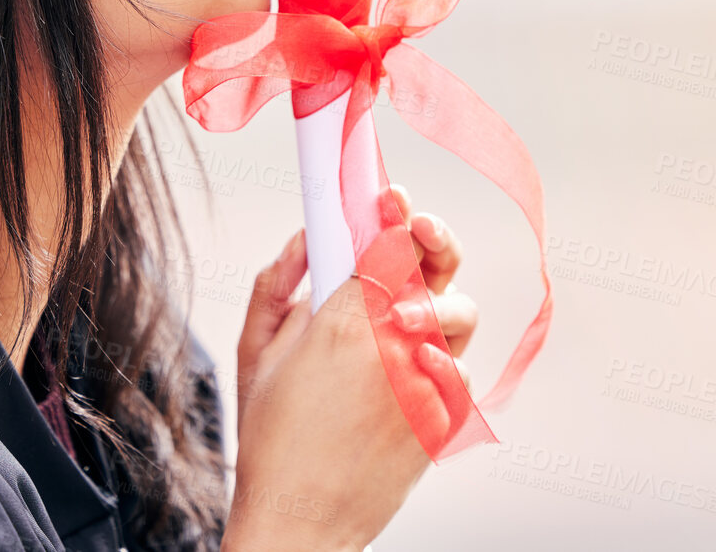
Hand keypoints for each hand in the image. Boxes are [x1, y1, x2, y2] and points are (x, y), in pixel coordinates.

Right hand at [222, 192, 478, 551]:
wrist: (303, 523)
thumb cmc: (270, 438)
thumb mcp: (256, 350)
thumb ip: (280, 281)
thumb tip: (309, 237)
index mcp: (344, 322)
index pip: (387, 241)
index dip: (391, 212)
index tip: (390, 197)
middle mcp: (396, 346)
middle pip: (437, 269)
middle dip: (433, 239)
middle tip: (418, 228)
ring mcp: (428, 383)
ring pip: (457, 319)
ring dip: (436, 307)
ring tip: (404, 317)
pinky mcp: (447, 417)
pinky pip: (458, 370)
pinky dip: (437, 361)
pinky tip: (406, 371)